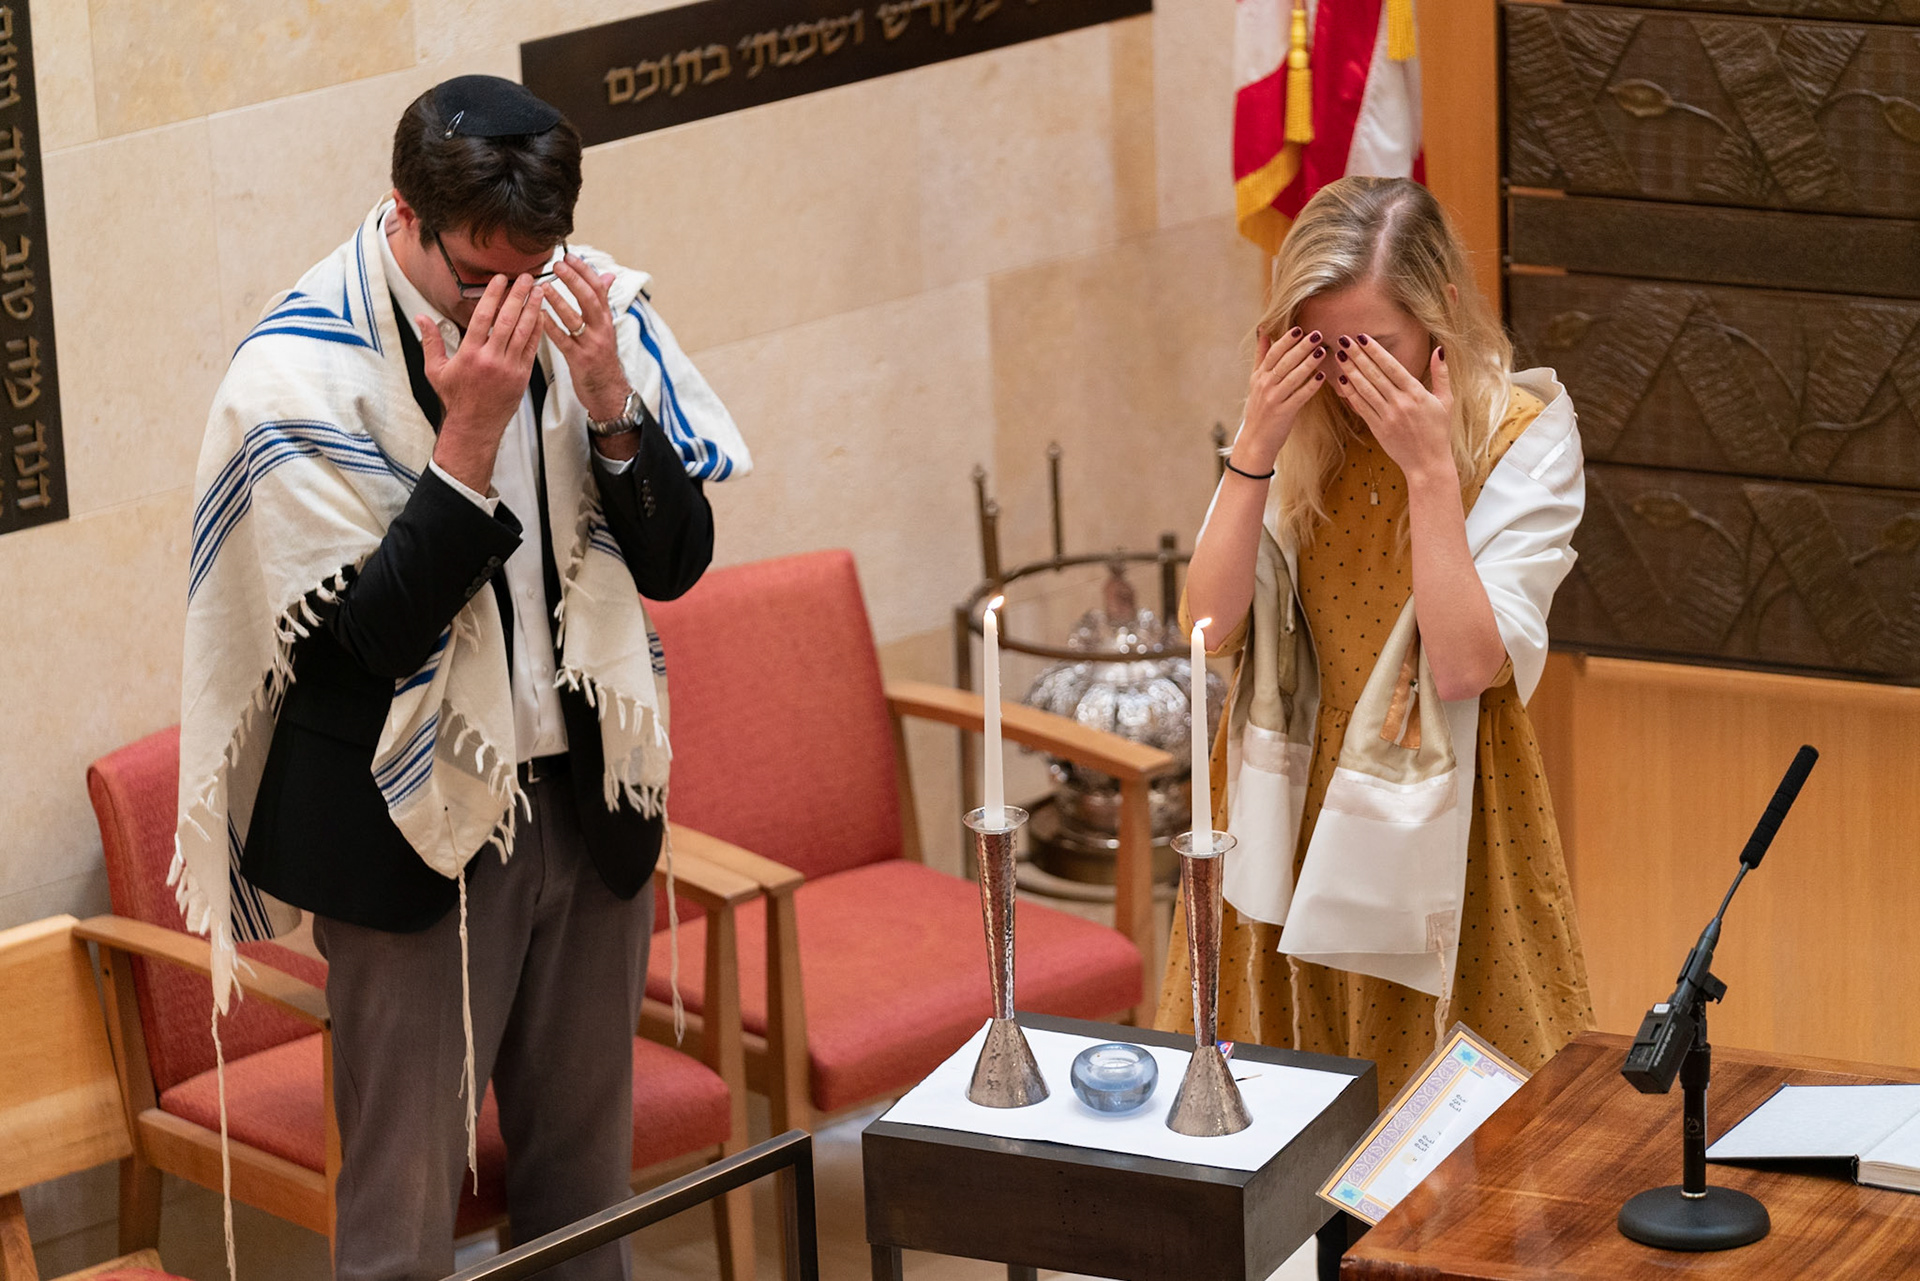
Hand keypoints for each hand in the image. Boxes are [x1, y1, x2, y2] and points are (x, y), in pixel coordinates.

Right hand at [424, 273, 546, 490]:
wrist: (475, 426)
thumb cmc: (456, 398)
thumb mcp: (436, 370)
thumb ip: (431, 341)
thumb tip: (421, 318)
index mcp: (470, 354)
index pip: (483, 317)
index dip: (493, 295)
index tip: (500, 279)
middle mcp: (492, 359)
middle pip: (508, 320)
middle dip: (518, 296)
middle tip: (525, 277)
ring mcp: (510, 368)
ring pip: (524, 332)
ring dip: (532, 309)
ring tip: (538, 290)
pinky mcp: (522, 376)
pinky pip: (532, 348)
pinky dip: (538, 330)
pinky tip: (541, 315)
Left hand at [540, 255, 629, 423]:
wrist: (609, 392)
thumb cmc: (602, 359)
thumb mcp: (606, 328)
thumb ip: (603, 302)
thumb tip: (608, 275)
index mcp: (606, 320)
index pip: (599, 289)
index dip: (585, 271)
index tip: (570, 256)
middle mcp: (601, 329)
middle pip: (590, 299)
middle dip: (574, 280)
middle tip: (557, 264)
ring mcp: (591, 345)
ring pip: (576, 318)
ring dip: (559, 301)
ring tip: (543, 287)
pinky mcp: (580, 360)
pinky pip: (563, 341)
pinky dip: (551, 327)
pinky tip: (538, 316)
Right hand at [1238, 327, 1327, 470]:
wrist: (1255, 440)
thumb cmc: (1259, 409)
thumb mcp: (1255, 381)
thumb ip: (1261, 356)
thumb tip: (1263, 331)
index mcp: (1259, 377)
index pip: (1272, 354)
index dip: (1286, 340)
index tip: (1299, 329)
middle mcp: (1265, 386)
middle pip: (1284, 362)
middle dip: (1301, 348)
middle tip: (1316, 335)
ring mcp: (1274, 399)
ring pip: (1292, 378)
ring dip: (1308, 364)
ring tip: (1322, 351)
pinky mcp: (1283, 413)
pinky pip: (1299, 397)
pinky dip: (1310, 387)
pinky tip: (1321, 377)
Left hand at [1334, 336, 1453, 483]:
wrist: (1428, 463)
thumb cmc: (1438, 431)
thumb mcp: (1445, 401)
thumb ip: (1440, 374)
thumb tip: (1439, 349)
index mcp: (1416, 393)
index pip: (1392, 367)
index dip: (1375, 351)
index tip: (1363, 337)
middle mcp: (1400, 403)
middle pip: (1374, 374)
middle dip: (1358, 355)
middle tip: (1344, 339)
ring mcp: (1387, 416)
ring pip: (1364, 389)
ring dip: (1350, 371)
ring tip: (1339, 356)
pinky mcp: (1377, 428)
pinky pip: (1361, 407)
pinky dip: (1350, 393)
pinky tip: (1341, 381)